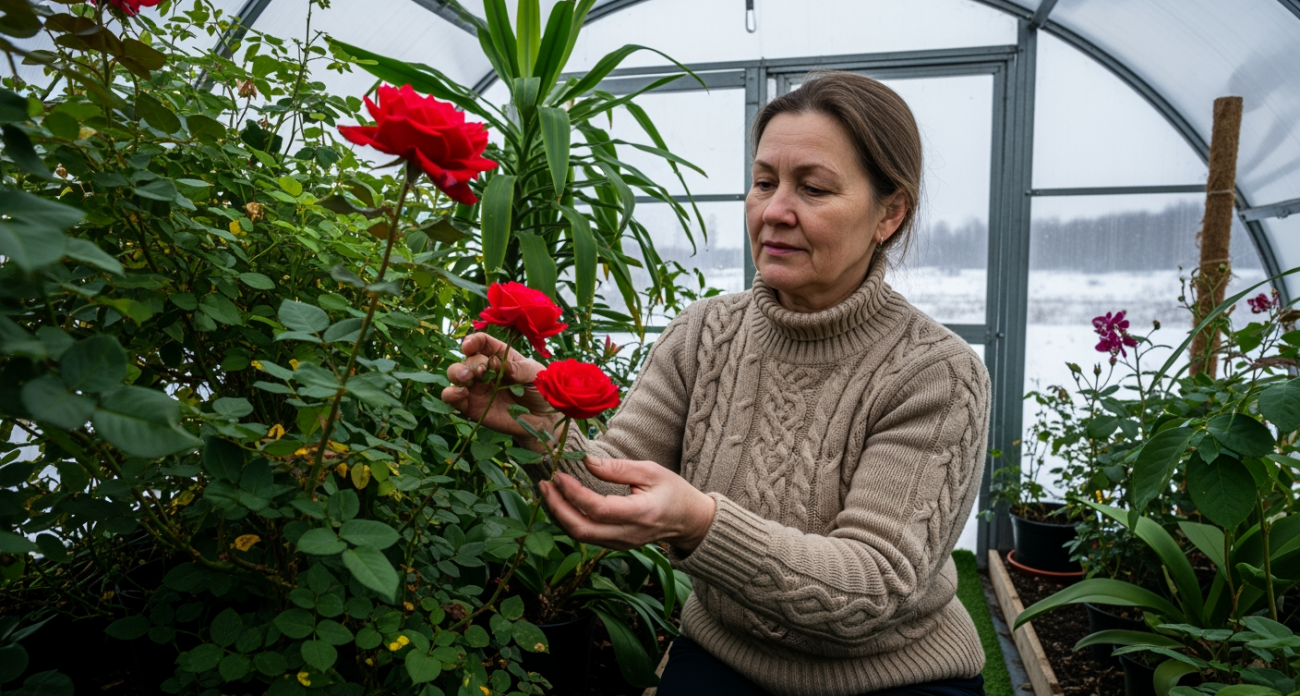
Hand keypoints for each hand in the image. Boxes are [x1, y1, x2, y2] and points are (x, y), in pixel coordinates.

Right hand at [440, 332, 557, 442]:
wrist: (543, 420)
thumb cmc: (542, 391)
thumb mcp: (536, 375)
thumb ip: (519, 369)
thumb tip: (498, 364)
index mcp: (501, 356)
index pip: (482, 342)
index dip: (473, 341)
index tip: (469, 346)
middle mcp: (485, 370)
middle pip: (468, 359)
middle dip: (471, 363)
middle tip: (481, 372)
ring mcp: (477, 388)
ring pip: (455, 375)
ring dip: (456, 374)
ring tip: (466, 379)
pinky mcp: (472, 407)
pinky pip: (453, 398)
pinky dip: (450, 394)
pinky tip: (460, 394)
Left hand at [539, 457, 716, 551]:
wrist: (690, 521)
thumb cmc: (673, 492)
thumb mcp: (651, 471)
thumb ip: (617, 469)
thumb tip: (585, 461)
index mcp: (640, 514)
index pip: (597, 508)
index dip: (573, 493)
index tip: (559, 475)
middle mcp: (628, 534)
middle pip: (581, 530)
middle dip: (557, 507)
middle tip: (544, 484)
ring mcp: (621, 544)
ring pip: (580, 536)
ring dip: (559, 514)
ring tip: (548, 491)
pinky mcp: (616, 545)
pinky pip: (586, 537)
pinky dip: (569, 520)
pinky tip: (562, 503)